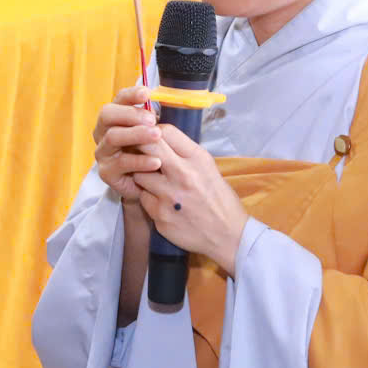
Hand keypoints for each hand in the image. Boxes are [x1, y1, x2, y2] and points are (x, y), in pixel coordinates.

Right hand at [92, 86, 161, 201]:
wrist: (148, 184)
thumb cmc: (150, 152)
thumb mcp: (153, 132)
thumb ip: (153, 118)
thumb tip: (165, 98)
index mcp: (114, 118)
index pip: (118, 100)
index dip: (130, 95)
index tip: (146, 93)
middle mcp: (103, 132)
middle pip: (108, 115)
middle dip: (130, 114)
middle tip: (152, 119)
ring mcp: (103, 152)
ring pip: (112, 137)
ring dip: (135, 134)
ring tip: (157, 136)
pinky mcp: (106, 172)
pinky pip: (121, 163)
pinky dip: (140, 161)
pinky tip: (156, 161)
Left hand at [132, 125, 250, 273]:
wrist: (228, 235)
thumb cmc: (220, 200)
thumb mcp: (209, 168)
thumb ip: (186, 154)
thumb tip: (162, 139)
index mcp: (198, 159)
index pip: (166, 131)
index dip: (154, 131)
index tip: (152, 137)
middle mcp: (183, 174)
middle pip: (147, 146)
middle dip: (140, 146)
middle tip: (139, 151)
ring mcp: (169, 195)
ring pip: (139, 173)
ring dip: (142, 174)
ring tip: (152, 180)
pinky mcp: (160, 214)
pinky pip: (143, 197)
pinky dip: (148, 197)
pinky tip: (159, 201)